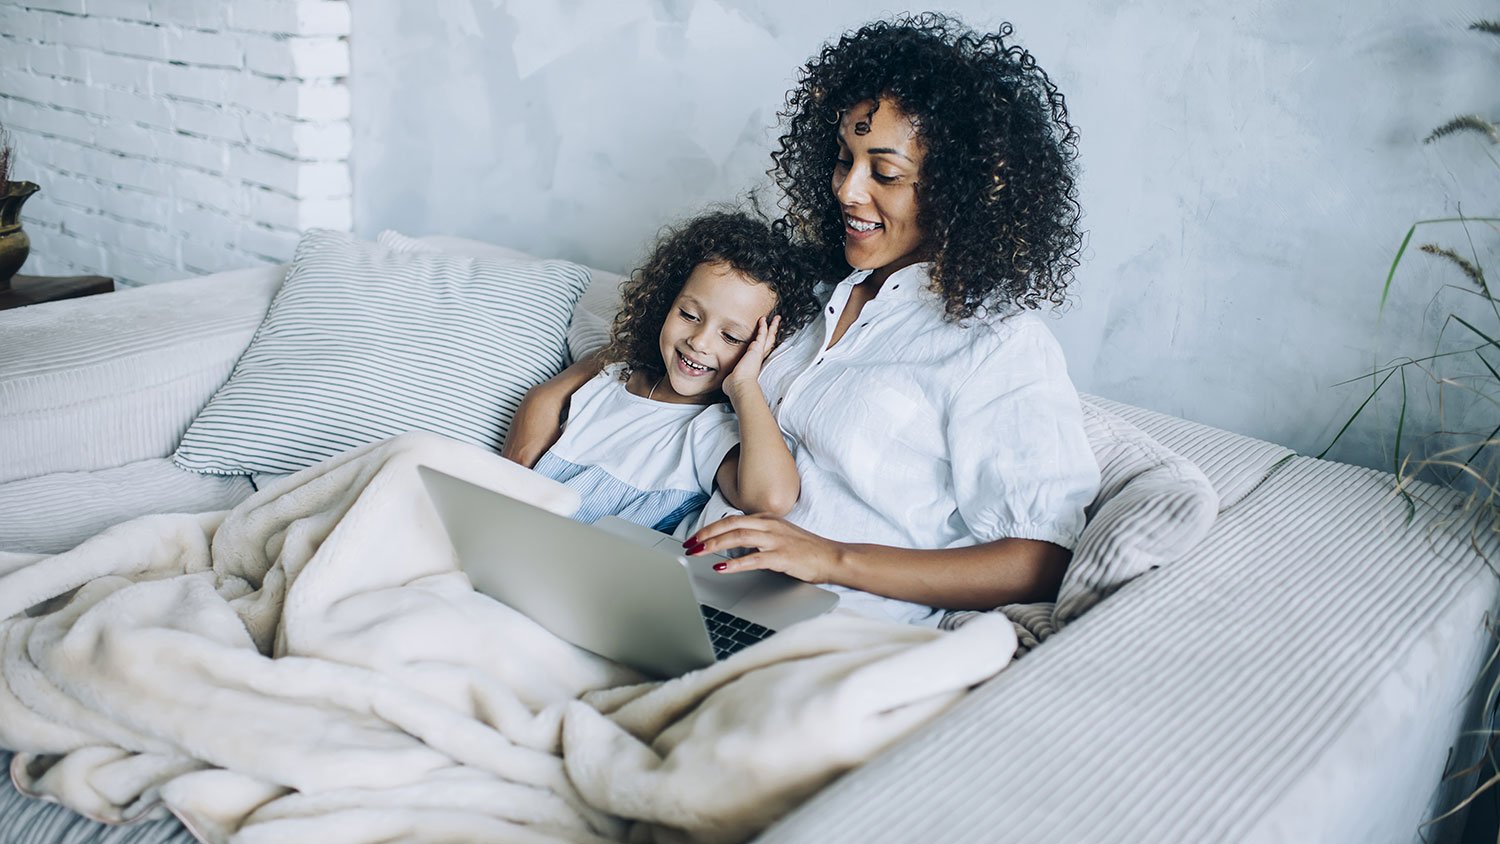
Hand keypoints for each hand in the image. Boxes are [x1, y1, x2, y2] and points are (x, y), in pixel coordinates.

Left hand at [683, 513, 845, 584]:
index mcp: (767, 519)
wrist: (832, 557)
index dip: (710, 527)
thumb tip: (732, 543)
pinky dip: (735, 563)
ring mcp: (775, 540)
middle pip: (730, 525)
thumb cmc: (807, 550)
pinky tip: (721, 568)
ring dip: (714, 545)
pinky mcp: (782, 557)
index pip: (732, 519)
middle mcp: (769, 526)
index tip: (694, 537)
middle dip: (706, 534)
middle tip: (689, 544)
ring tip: (698, 552)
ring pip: (738, 537)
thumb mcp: (779, 536)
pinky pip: (754, 558)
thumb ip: (758, 536)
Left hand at [720, 315, 779, 404]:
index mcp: (755, 362)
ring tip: (776, 318)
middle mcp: (759, 357)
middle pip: (770, 341)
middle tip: (777, 323)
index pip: (764, 349)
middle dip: (774, 331)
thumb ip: (732, 377)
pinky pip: (761, 335)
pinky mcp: (756, 349)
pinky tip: (763, 320)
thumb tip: (726, 382)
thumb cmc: (736, 385)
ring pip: (769, 336)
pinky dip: (763, 327)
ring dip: (772, 326)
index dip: (767, 341)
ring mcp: (759, 353)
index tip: (769, 335)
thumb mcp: (734, 378)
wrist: (739, 386)